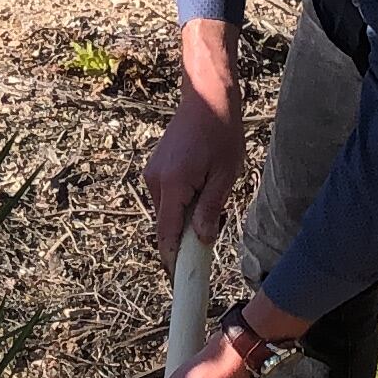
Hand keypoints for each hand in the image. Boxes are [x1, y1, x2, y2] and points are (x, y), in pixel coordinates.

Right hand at [143, 17, 243, 264]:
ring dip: (185, 217)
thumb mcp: (225, 174)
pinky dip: (182, 203)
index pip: (166, 233)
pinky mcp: (155, 169)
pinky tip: (203, 186)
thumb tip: (200, 239)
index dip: (172, 259)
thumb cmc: (221, 133)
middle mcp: (155, 181)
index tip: (180, 279)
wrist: (205, 99)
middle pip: (166, 224)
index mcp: (173, 184)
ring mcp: (152, 174)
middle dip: (185, 235)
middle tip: (214, 229)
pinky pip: (167, 197)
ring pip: (167, 211)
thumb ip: (210, 208)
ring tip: (213, 196)